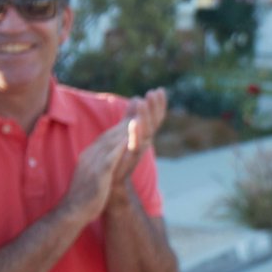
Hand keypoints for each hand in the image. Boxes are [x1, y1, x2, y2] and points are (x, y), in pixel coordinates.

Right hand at [61, 119, 132, 223]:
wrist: (71, 213)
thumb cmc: (85, 196)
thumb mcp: (94, 174)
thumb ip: (101, 163)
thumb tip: (108, 157)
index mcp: (90, 155)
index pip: (108, 136)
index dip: (122, 123)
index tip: (135, 113)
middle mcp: (91, 156)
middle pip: (111, 134)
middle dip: (126, 120)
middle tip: (142, 105)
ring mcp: (93, 165)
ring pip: (110, 143)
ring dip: (124, 129)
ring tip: (139, 117)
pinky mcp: (98, 176)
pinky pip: (109, 160)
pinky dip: (118, 149)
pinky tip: (128, 141)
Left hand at [105, 88, 167, 210]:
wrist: (111, 181)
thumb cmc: (119, 156)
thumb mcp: (126, 131)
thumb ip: (132, 115)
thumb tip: (136, 98)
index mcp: (144, 134)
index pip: (154, 117)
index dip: (158, 105)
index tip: (160, 90)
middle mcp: (145, 141)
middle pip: (154, 122)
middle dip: (155, 107)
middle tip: (156, 92)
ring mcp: (138, 150)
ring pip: (146, 131)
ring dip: (145, 115)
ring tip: (143, 101)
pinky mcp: (129, 158)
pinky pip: (135, 144)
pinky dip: (135, 132)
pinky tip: (134, 122)